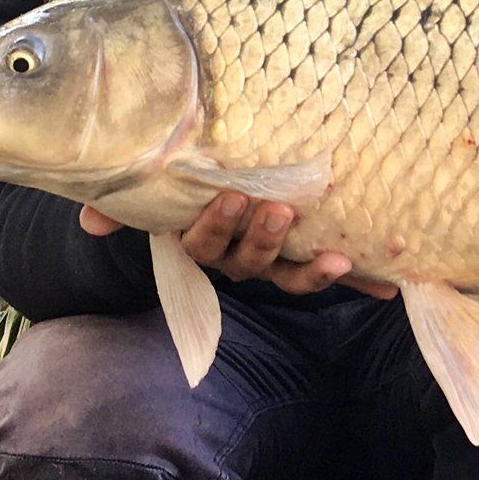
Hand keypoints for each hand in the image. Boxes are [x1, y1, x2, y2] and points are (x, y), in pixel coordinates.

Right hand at [78, 196, 396, 298]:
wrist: (206, 197)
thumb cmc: (179, 190)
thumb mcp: (152, 195)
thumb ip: (123, 205)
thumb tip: (90, 218)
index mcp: (201, 242)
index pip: (203, 244)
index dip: (216, 226)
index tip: (230, 196)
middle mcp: (237, 259)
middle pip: (249, 261)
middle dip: (265, 239)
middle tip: (280, 211)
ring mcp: (273, 264)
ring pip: (289, 276)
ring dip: (312, 272)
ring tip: (335, 258)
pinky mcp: (304, 262)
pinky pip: (330, 276)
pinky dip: (359, 282)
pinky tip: (388, 289)